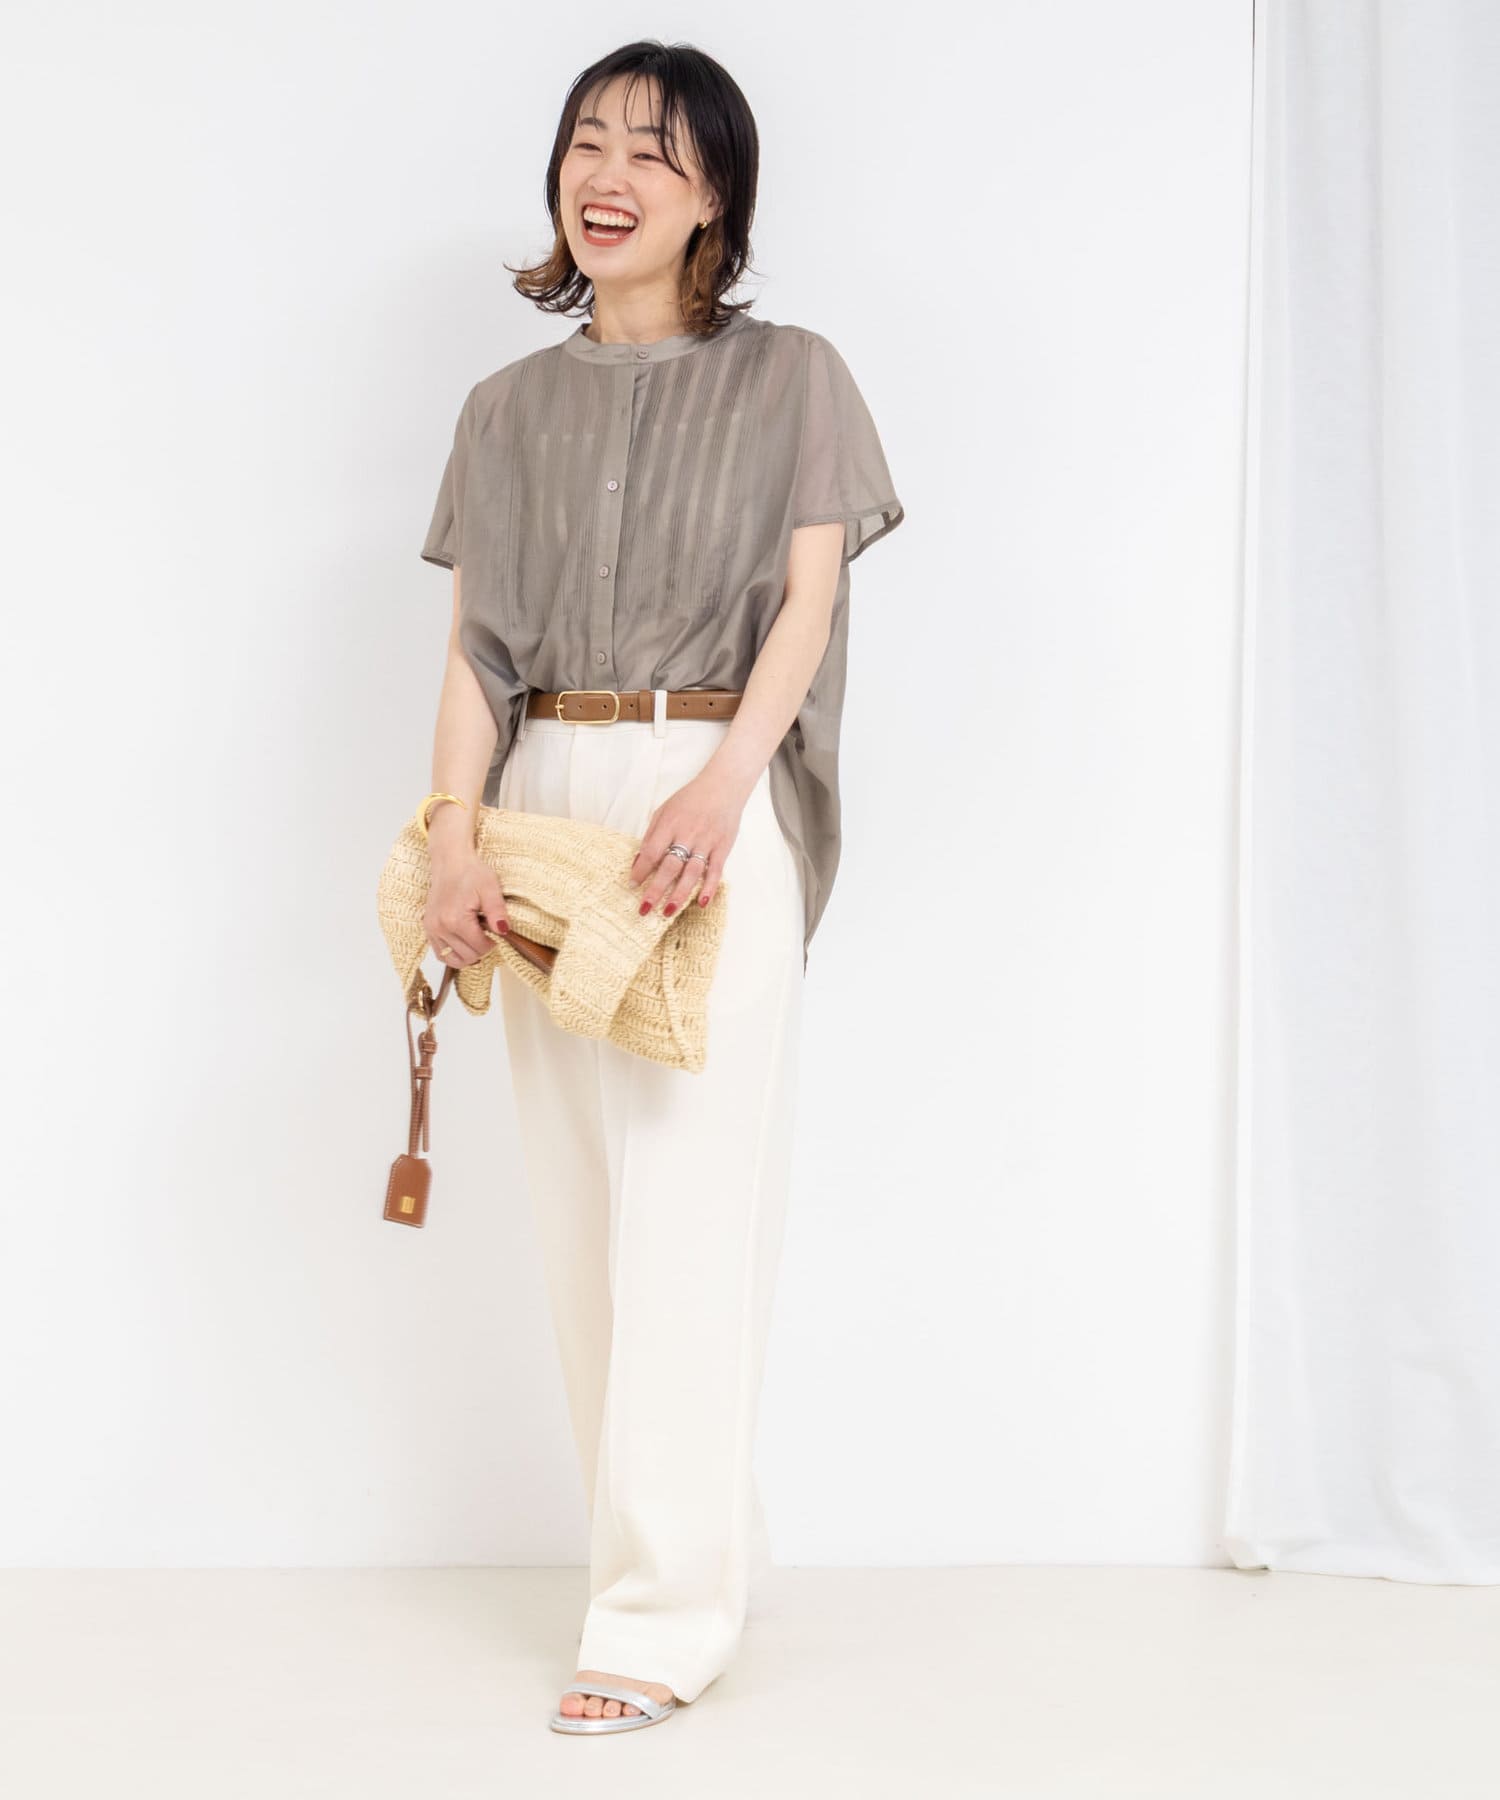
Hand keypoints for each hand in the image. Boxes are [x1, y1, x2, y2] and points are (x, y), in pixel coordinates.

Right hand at [422, 849, 509, 967]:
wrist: (450, 862)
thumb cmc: (471, 873)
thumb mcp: (490, 888)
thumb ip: (497, 912)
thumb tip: (504, 931)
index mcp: (455, 919)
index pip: (480, 948)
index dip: (493, 943)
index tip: (497, 931)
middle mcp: (440, 927)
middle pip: (468, 956)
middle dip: (482, 949)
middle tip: (488, 932)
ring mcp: (432, 929)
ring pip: (453, 959)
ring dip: (469, 955)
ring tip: (477, 940)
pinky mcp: (428, 928)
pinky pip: (440, 954)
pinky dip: (454, 954)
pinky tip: (464, 944)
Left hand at [629, 768, 745, 915]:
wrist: (723, 787)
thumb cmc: (690, 799)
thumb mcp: (664, 810)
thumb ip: (652, 834)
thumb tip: (638, 860)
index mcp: (670, 823)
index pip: (652, 851)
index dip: (640, 870)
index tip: (632, 884)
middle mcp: (688, 834)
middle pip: (670, 866)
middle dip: (655, 889)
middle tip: (644, 908)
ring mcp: (707, 842)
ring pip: (692, 873)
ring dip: (680, 894)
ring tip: (668, 911)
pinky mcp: (723, 847)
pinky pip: (715, 871)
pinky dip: (709, 888)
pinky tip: (702, 902)